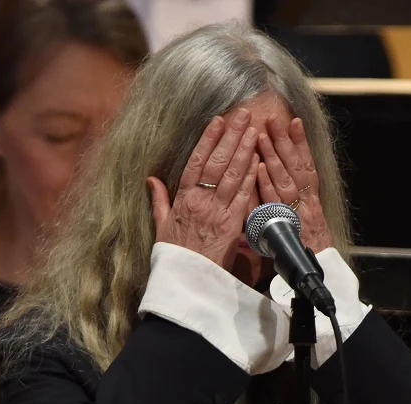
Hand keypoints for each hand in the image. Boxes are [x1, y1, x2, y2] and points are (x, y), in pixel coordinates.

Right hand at [148, 109, 259, 269]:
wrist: (186, 282)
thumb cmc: (173, 256)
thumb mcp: (161, 227)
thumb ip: (159, 201)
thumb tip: (152, 179)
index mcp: (183, 200)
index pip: (196, 162)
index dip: (208, 139)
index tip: (218, 120)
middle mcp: (201, 201)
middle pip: (218, 162)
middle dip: (231, 136)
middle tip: (244, 114)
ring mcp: (218, 212)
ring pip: (232, 175)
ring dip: (244, 150)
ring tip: (254, 129)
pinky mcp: (232, 225)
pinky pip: (243, 197)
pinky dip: (251, 177)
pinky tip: (258, 160)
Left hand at [256, 115, 332, 252]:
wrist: (319, 273)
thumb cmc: (308, 251)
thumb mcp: (300, 225)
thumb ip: (287, 208)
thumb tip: (272, 190)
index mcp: (310, 199)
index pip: (305, 164)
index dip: (299, 143)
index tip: (294, 122)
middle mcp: (307, 202)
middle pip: (294, 165)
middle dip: (284, 140)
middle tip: (274, 118)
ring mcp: (298, 212)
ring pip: (285, 178)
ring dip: (274, 155)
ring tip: (264, 134)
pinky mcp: (288, 225)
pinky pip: (276, 202)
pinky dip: (267, 185)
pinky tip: (259, 169)